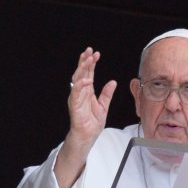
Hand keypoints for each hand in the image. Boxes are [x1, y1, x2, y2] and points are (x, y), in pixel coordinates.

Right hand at [54, 47, 116, 187]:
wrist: (88, 136)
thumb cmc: (92, 123)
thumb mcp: (104, 106)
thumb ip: (107, 94)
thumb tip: (113, 82)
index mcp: (87, 91)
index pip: (88, 73)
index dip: (91, 63)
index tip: (95, 53)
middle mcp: (80, 92)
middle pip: (81, 73)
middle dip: (85, 61)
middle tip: (90, 51)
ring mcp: (76, 98)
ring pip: (77, 79)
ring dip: (82, 69)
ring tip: (88, 59)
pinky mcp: (74, 106)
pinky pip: (76, 93)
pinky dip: (81, 86)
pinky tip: (87, 79)